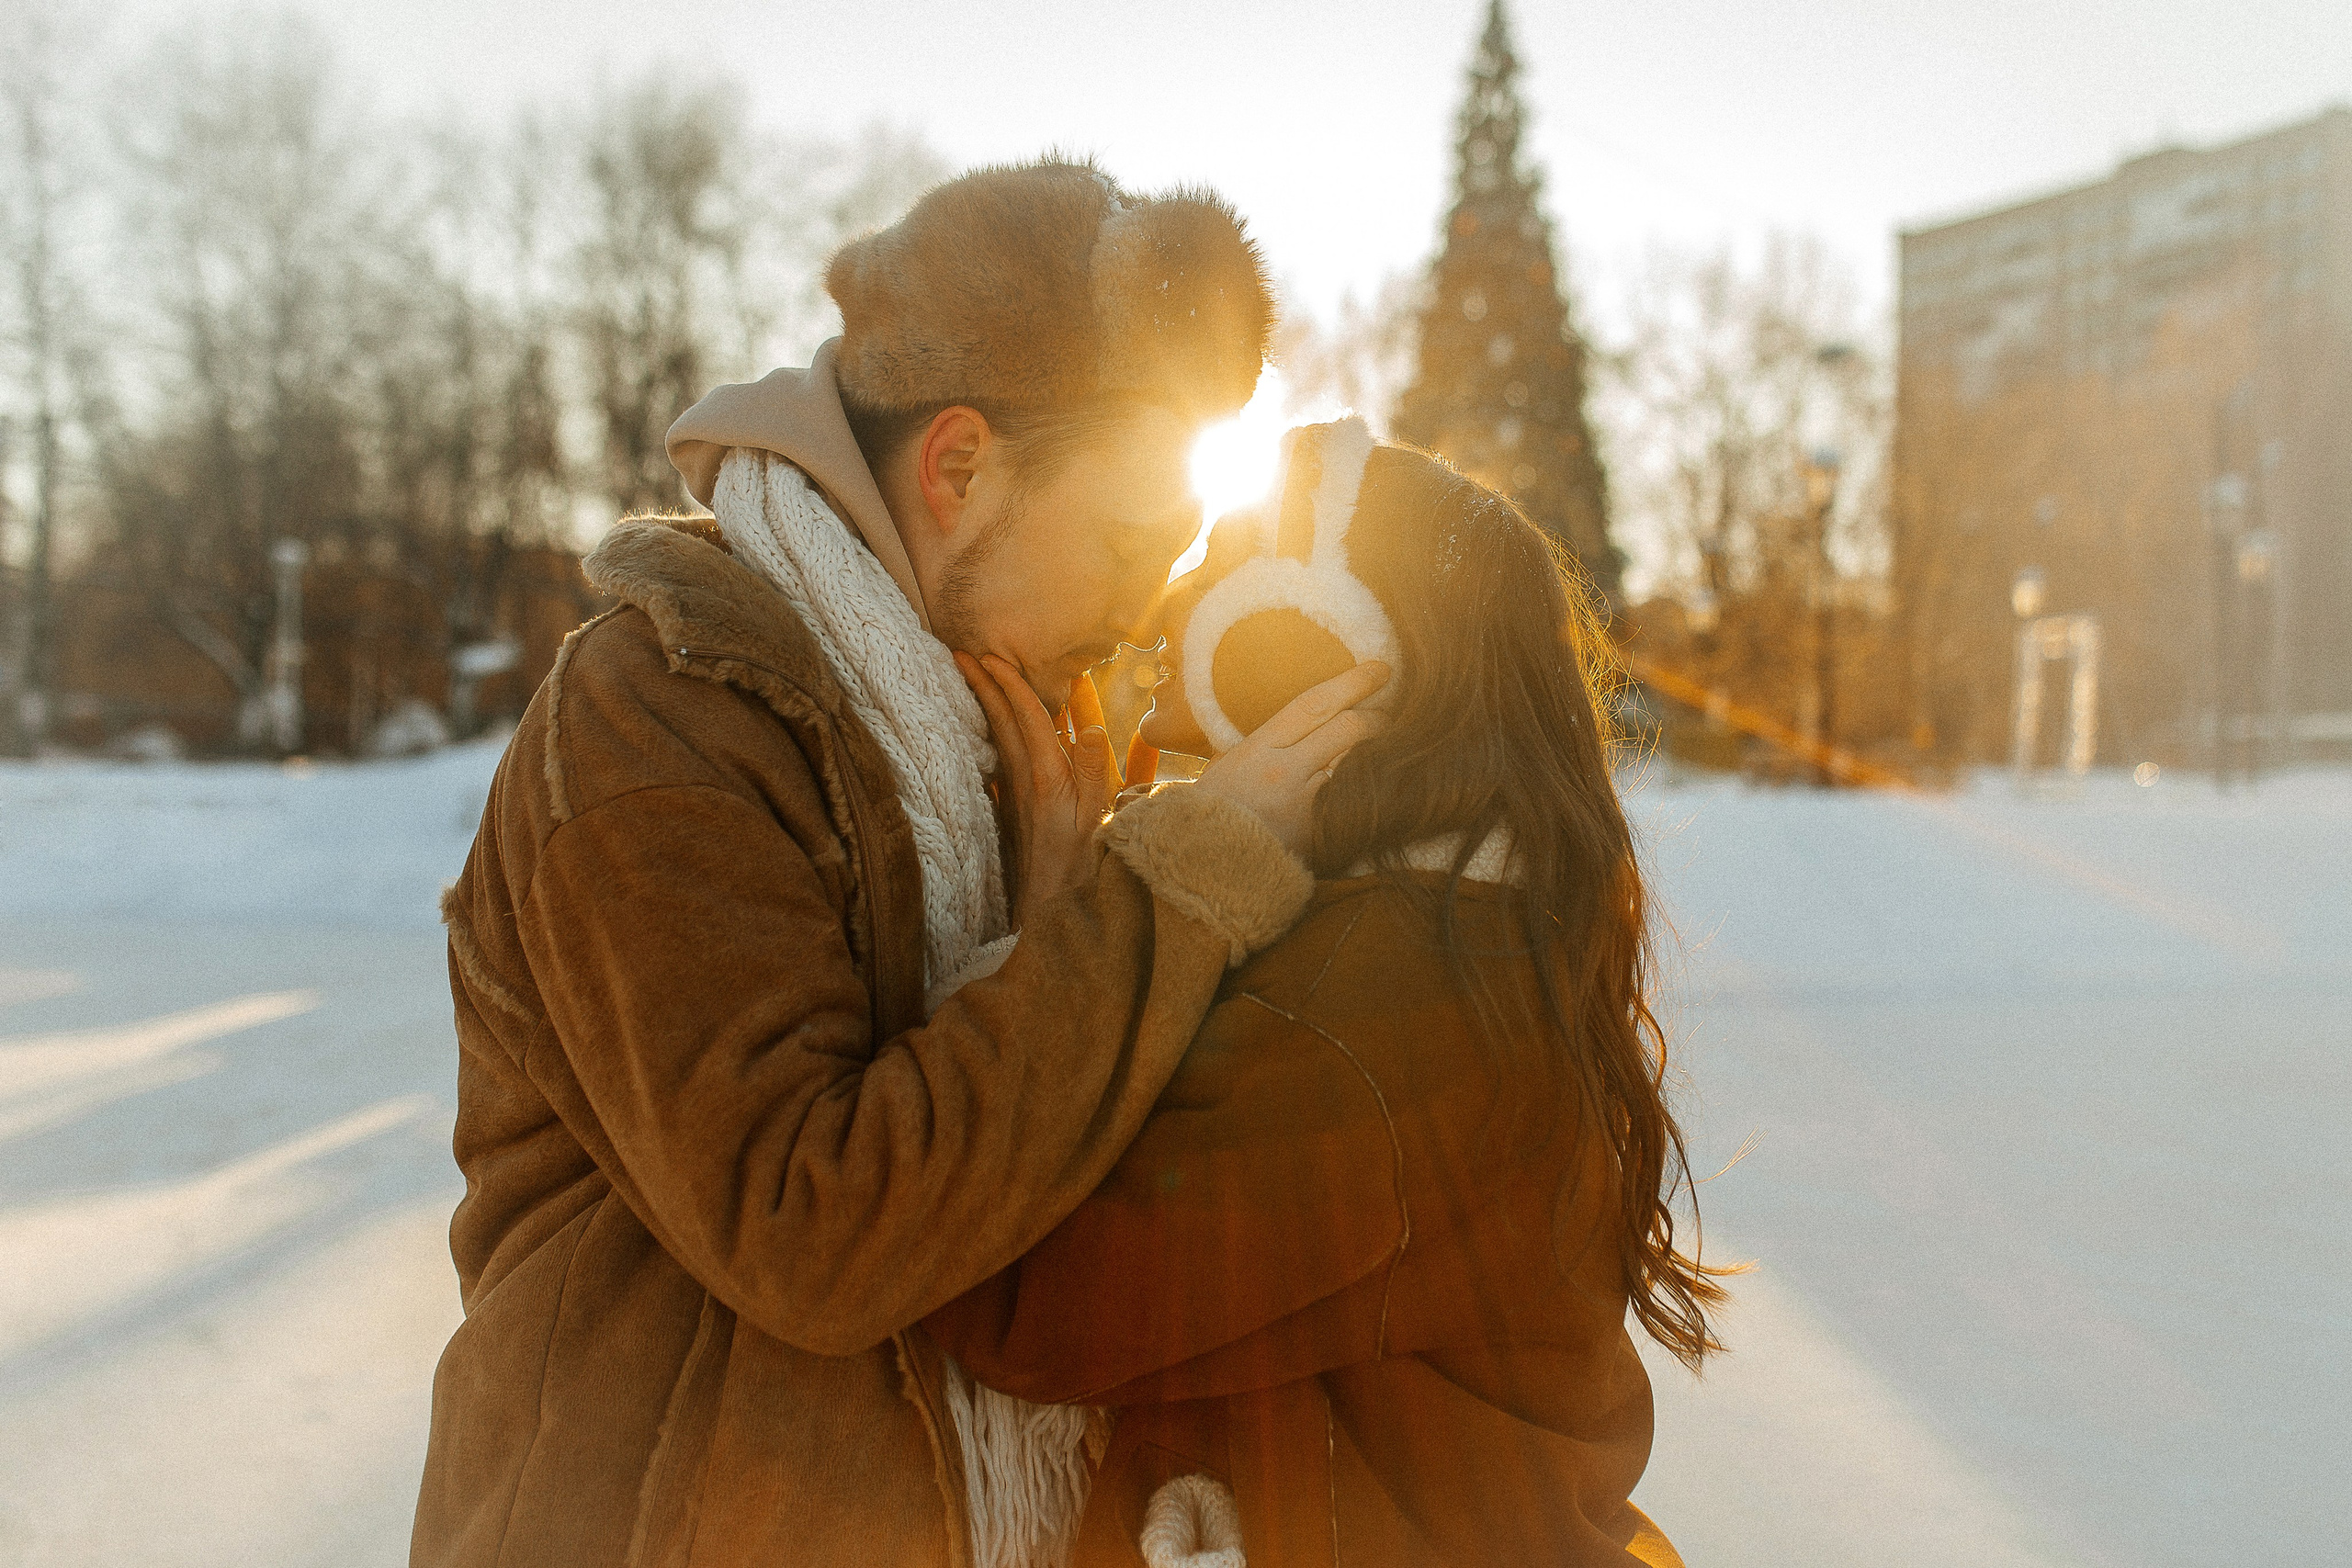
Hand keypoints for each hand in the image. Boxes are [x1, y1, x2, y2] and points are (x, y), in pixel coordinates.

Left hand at [957, 653, 1118, 927]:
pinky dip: (989, 728)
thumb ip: (1094, 770)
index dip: (1011, 685)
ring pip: (995, 733)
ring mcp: (1011, 787)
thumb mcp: (1094, 814)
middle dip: (983, 682)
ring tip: (968, 673)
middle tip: (962, 650)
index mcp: (1045, 775)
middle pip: (1001, 719)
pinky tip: (983, 717)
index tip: (994, 655)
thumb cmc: (1077, 857)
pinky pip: (997, 753)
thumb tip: (1090, 728)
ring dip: (982, 700)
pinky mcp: (1007, 798)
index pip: (1027, 719)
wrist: (1047, 897)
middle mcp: (1023, 776)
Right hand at [1193, 661, 1390, 855]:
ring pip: (1357, 763)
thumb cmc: (1215, 810)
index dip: (1353, 682)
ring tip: (1389, 742)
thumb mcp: (1229, 764)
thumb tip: (1303, 721)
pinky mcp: (1318, 833)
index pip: (1314, 704)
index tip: (1379, 669)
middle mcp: (1284, 771)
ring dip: (1378, 750)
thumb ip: (1265, 742)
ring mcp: (1303, 804)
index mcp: (1259, 748)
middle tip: (1394, 706)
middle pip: (1347, 728)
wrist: (1206, 864)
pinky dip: (1363, 785)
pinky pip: (1349, 798)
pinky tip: (1374, 781)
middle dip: (1379, 713)